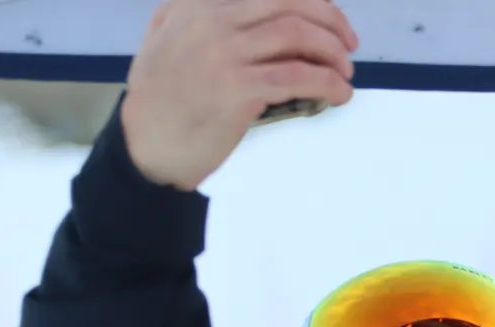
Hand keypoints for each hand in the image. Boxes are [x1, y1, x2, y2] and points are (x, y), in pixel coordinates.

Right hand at [121, 0, 358, 190]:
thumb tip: (242, 8)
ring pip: (298, 35)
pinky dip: (328, 83)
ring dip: (333, 53)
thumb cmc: (160, 99)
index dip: (311, 3)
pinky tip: (339, 95)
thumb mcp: (166, 38)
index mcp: (198, 4)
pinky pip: (298, 76)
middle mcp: (211, 20)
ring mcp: (224, 53)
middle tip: (349, 45)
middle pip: (290, 3)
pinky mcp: (238, 89)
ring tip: (345, 74)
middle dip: (331, 20)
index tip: (331, 21)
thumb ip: (194, 14)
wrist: (145, 145)